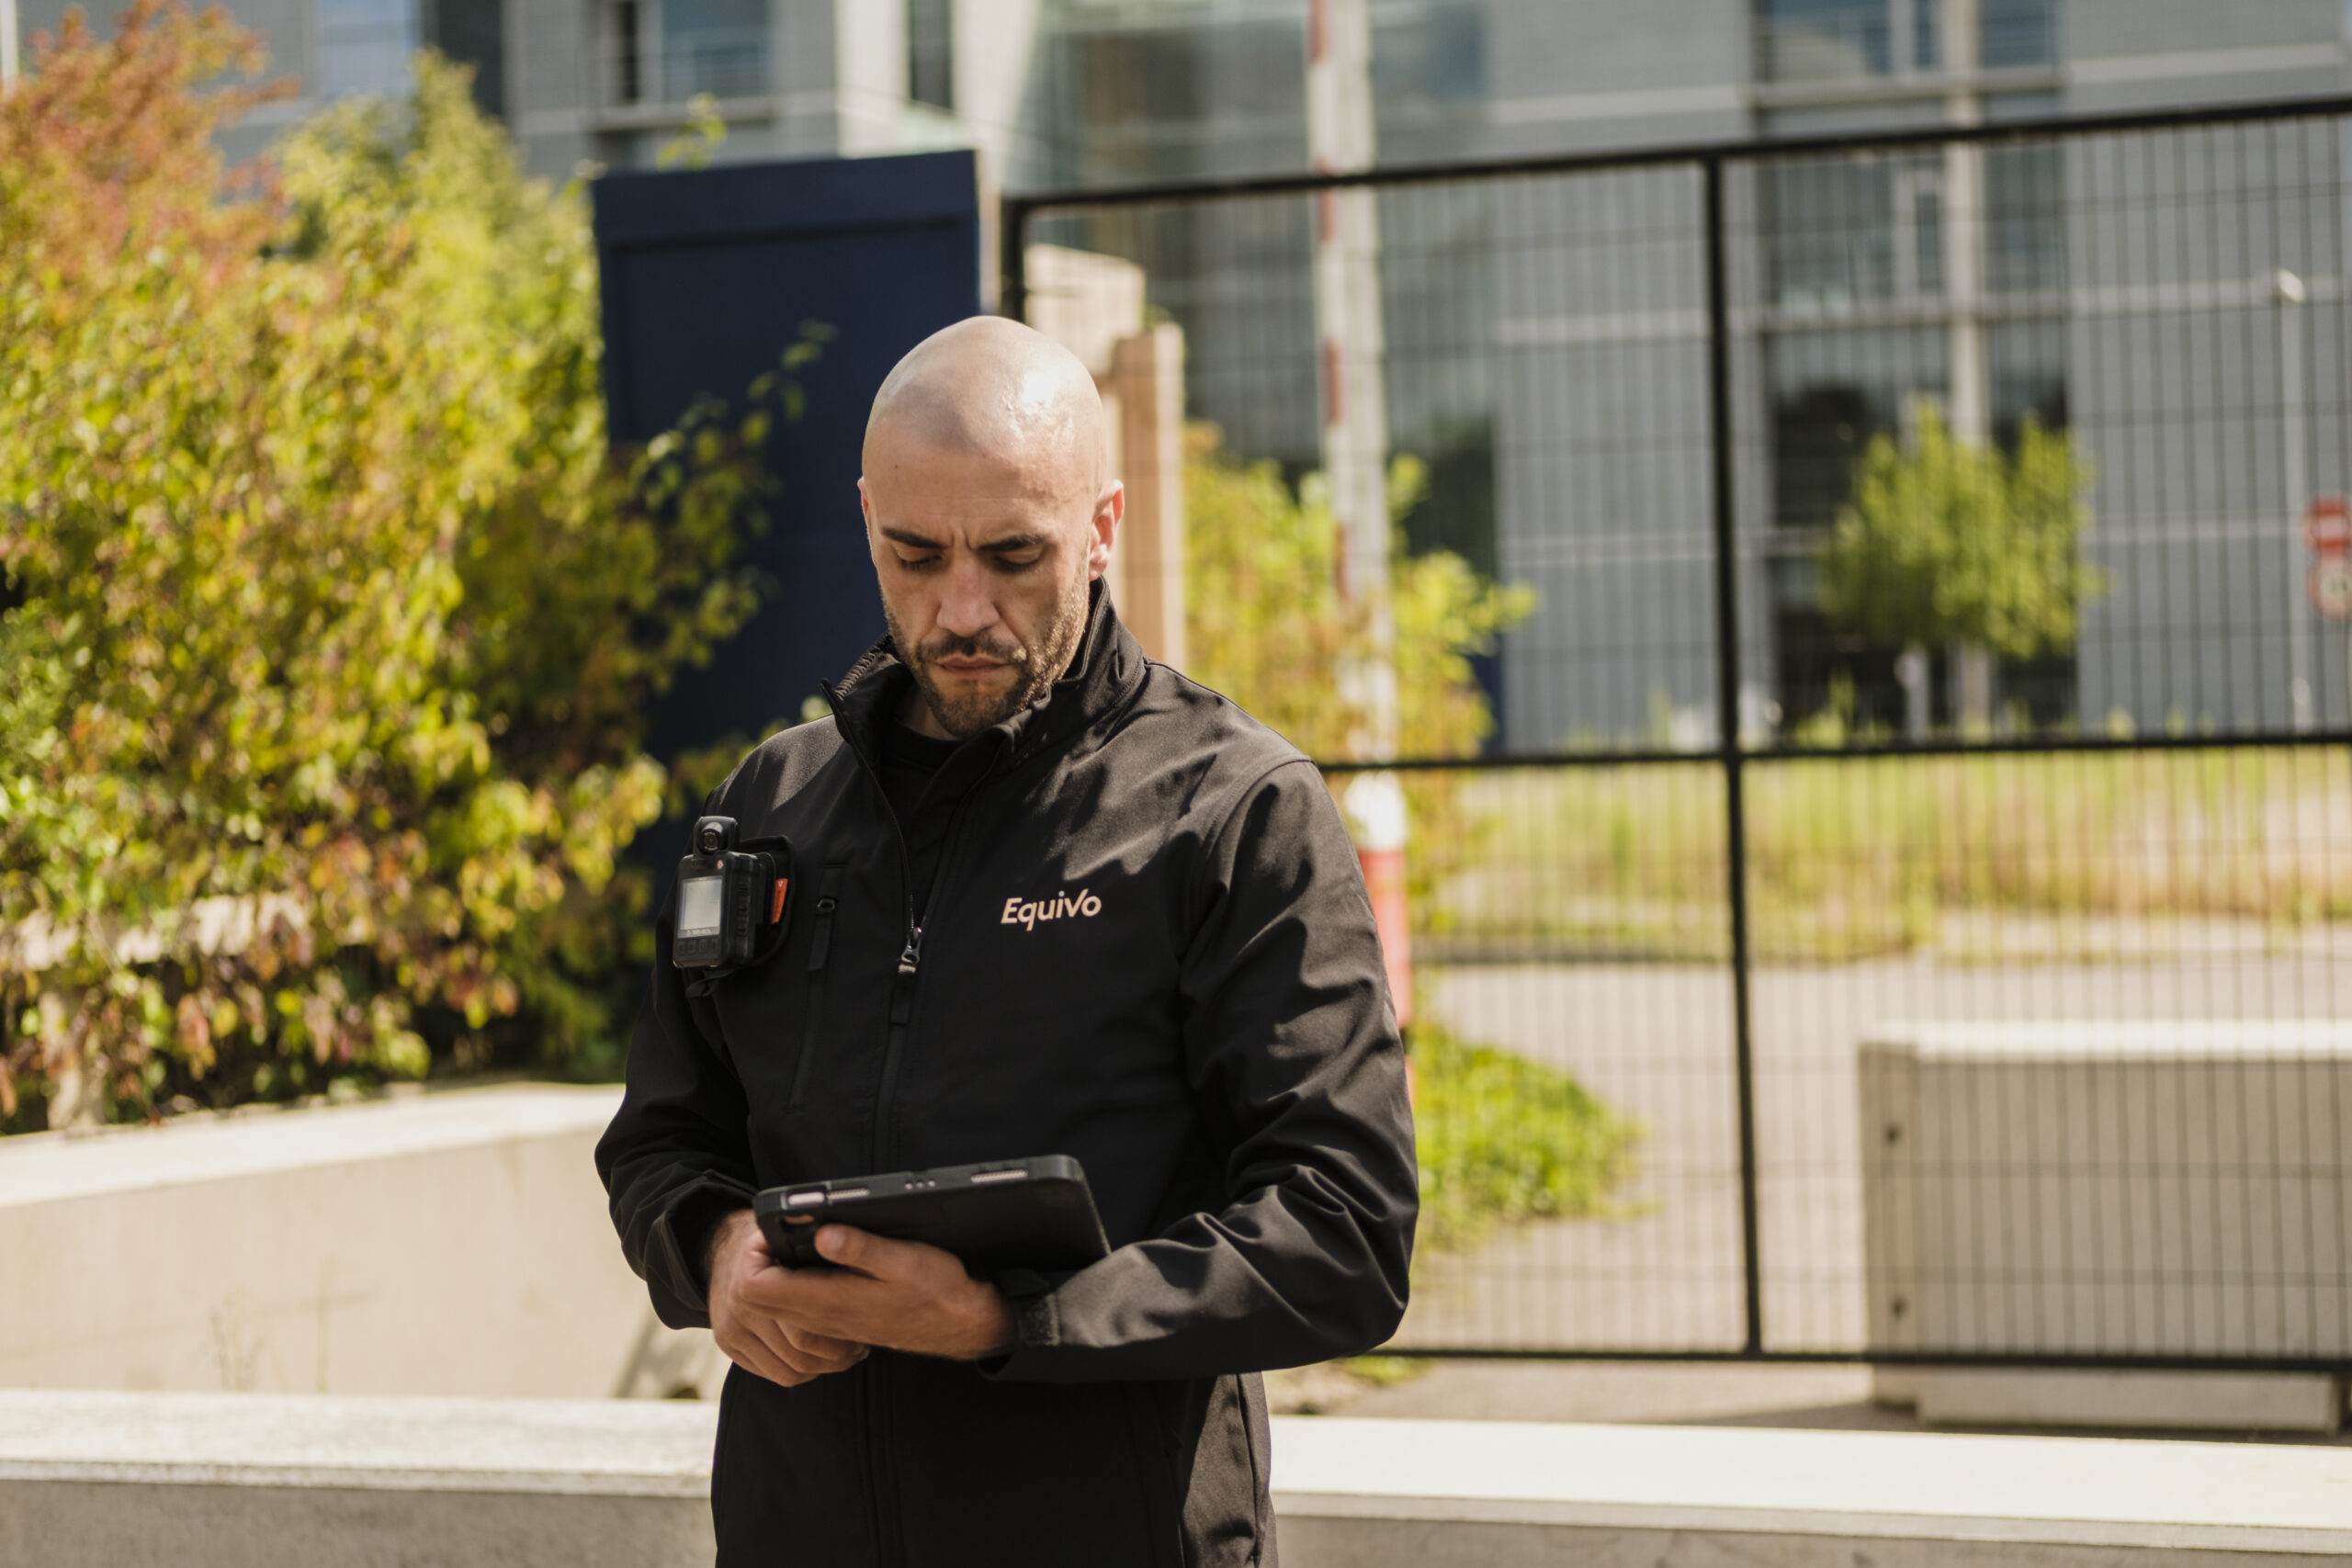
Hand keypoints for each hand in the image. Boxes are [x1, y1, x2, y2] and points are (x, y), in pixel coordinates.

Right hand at [705, 1210, 870, 1388]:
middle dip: (837, 1352)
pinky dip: (805, 1371)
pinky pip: (778, 1375)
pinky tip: (824, 1358)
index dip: (837, 1332)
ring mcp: (731, 1333)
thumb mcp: (788, 1237)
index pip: (802, 1328)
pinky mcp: (731, 1349)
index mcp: (750, 1282)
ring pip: (791, 1371)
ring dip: (825, 1367)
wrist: (726, 1252)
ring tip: (849, 1353)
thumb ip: (806, 1243)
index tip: (859, 1325)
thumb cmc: (771, 1243)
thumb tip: (837, 1243)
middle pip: (799, 1351)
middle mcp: (738, 1310)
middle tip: (862, 1345)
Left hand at [743, 1224, 1017, 1361]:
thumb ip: (861, 1248)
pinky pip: (794, 1312)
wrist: (961, 1324)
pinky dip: (789, 1288)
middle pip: (756, 1301)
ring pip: (774, 1307)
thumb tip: (822, 1234)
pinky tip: (809, 1264)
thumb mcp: (904, 1259)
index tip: (768, 1230)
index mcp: (829, 1300)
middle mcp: (821, 1318)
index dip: (752, 1256)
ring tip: (787, 1242)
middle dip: (754, 1263)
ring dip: (769, 1276)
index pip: (758, 1289)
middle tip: (773, 1231)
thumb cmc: (937, 1289)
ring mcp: (829, 1324)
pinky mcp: (839, 1323)